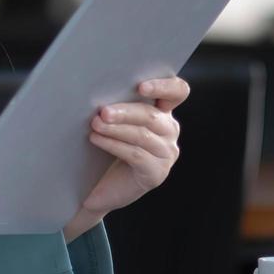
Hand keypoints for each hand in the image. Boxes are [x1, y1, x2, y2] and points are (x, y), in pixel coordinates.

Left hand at [63, 77, 188, 240]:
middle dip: (126, 112)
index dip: (163, 86)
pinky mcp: (156, 173)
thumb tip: (99, 91)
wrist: (100, 187)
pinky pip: (136, 154)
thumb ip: (117, 107)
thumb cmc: (106, 148)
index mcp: (163, 112)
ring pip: (142, 135)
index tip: (141, 86)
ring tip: (96, 125)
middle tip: (103, 112)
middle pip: (152, 116)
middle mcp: (169, 131)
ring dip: (116, 128)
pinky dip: (114, 145)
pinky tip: (97, 139)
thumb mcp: (115, 123)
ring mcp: (166, 153)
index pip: (177, 92)